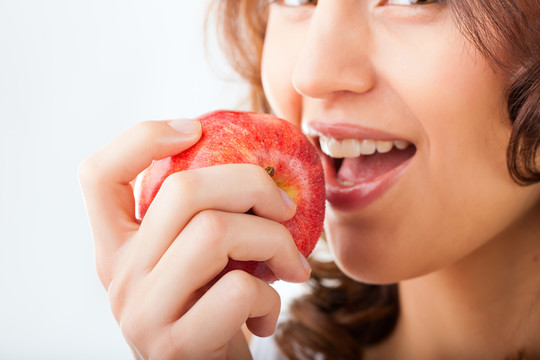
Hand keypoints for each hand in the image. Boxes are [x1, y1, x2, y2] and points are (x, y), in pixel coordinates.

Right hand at [79, 119, 310, 358]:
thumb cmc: (209, 311)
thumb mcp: (194, 261)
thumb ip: (200, 219)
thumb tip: (259, 167)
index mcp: (115, 246)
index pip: (98, 175)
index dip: (141, 138)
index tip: (195, 129)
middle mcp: (117, 275)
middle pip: (183, 192)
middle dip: (254, 185)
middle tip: (286, 207)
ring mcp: (142, 312)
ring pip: (215, 232)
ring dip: (275, 241)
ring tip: (292, 265)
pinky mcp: (175, 346)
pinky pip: (238, 290)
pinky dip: (272, 296)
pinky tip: (267, 314)